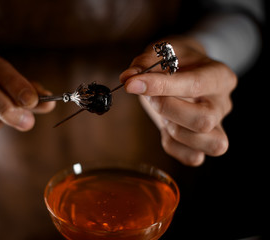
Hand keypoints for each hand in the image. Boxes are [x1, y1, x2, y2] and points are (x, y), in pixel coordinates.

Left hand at [120, 37, 236, 165]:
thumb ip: (146, 62)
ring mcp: (217, 126)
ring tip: (162, 112)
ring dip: (173, 130)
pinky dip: (174, 146)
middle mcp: (222, 103)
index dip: (160, 86)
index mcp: (219, 76)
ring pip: (208, 144)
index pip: (194, 85)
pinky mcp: (202, 142)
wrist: (187, 68)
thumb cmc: (176, 60)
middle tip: (150, 96)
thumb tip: (128, 79)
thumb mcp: (164, 51)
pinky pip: (192, 157)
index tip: (131, 84)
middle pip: (203, 121)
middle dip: (167, 110)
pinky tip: (164, 127)